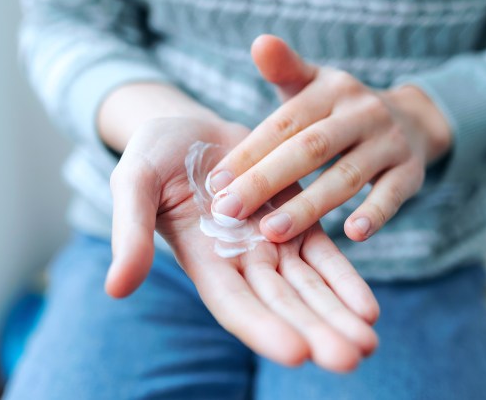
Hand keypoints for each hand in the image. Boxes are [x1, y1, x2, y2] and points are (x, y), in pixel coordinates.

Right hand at [105, 117, 378, 371]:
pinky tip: (368, 307)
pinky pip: (324, 256)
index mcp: (203, 259)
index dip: (263, 327)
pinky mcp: (296, 220)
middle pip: (281, 306)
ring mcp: (271, 243)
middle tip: (352, 357)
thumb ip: (130, 234)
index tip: (297, 352)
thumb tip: (116, 288)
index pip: (235, 303)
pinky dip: (344, 280)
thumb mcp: (134, 185)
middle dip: (316, 332)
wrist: (189, 127)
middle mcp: (240, 261)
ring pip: (308, 287)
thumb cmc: (153, 156)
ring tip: (369, 342)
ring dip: (337, 315)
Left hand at [209, 35, 451, 242]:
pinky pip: (391, 195)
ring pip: (346, 177)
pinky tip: (352, 234)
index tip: (215, 183)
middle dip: (266, 181)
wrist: (410, 118)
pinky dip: (374, 214)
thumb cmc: (341, 109)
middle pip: (310, 149)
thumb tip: (259, 42)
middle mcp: (362, 113)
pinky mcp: (410, 172)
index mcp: (331, 91)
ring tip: (272, 230)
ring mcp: (389, 143)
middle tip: (228, 211)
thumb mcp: (314, 84)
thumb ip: (285, 69)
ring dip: (308, 206)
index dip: (248, 152)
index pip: (284, 123)